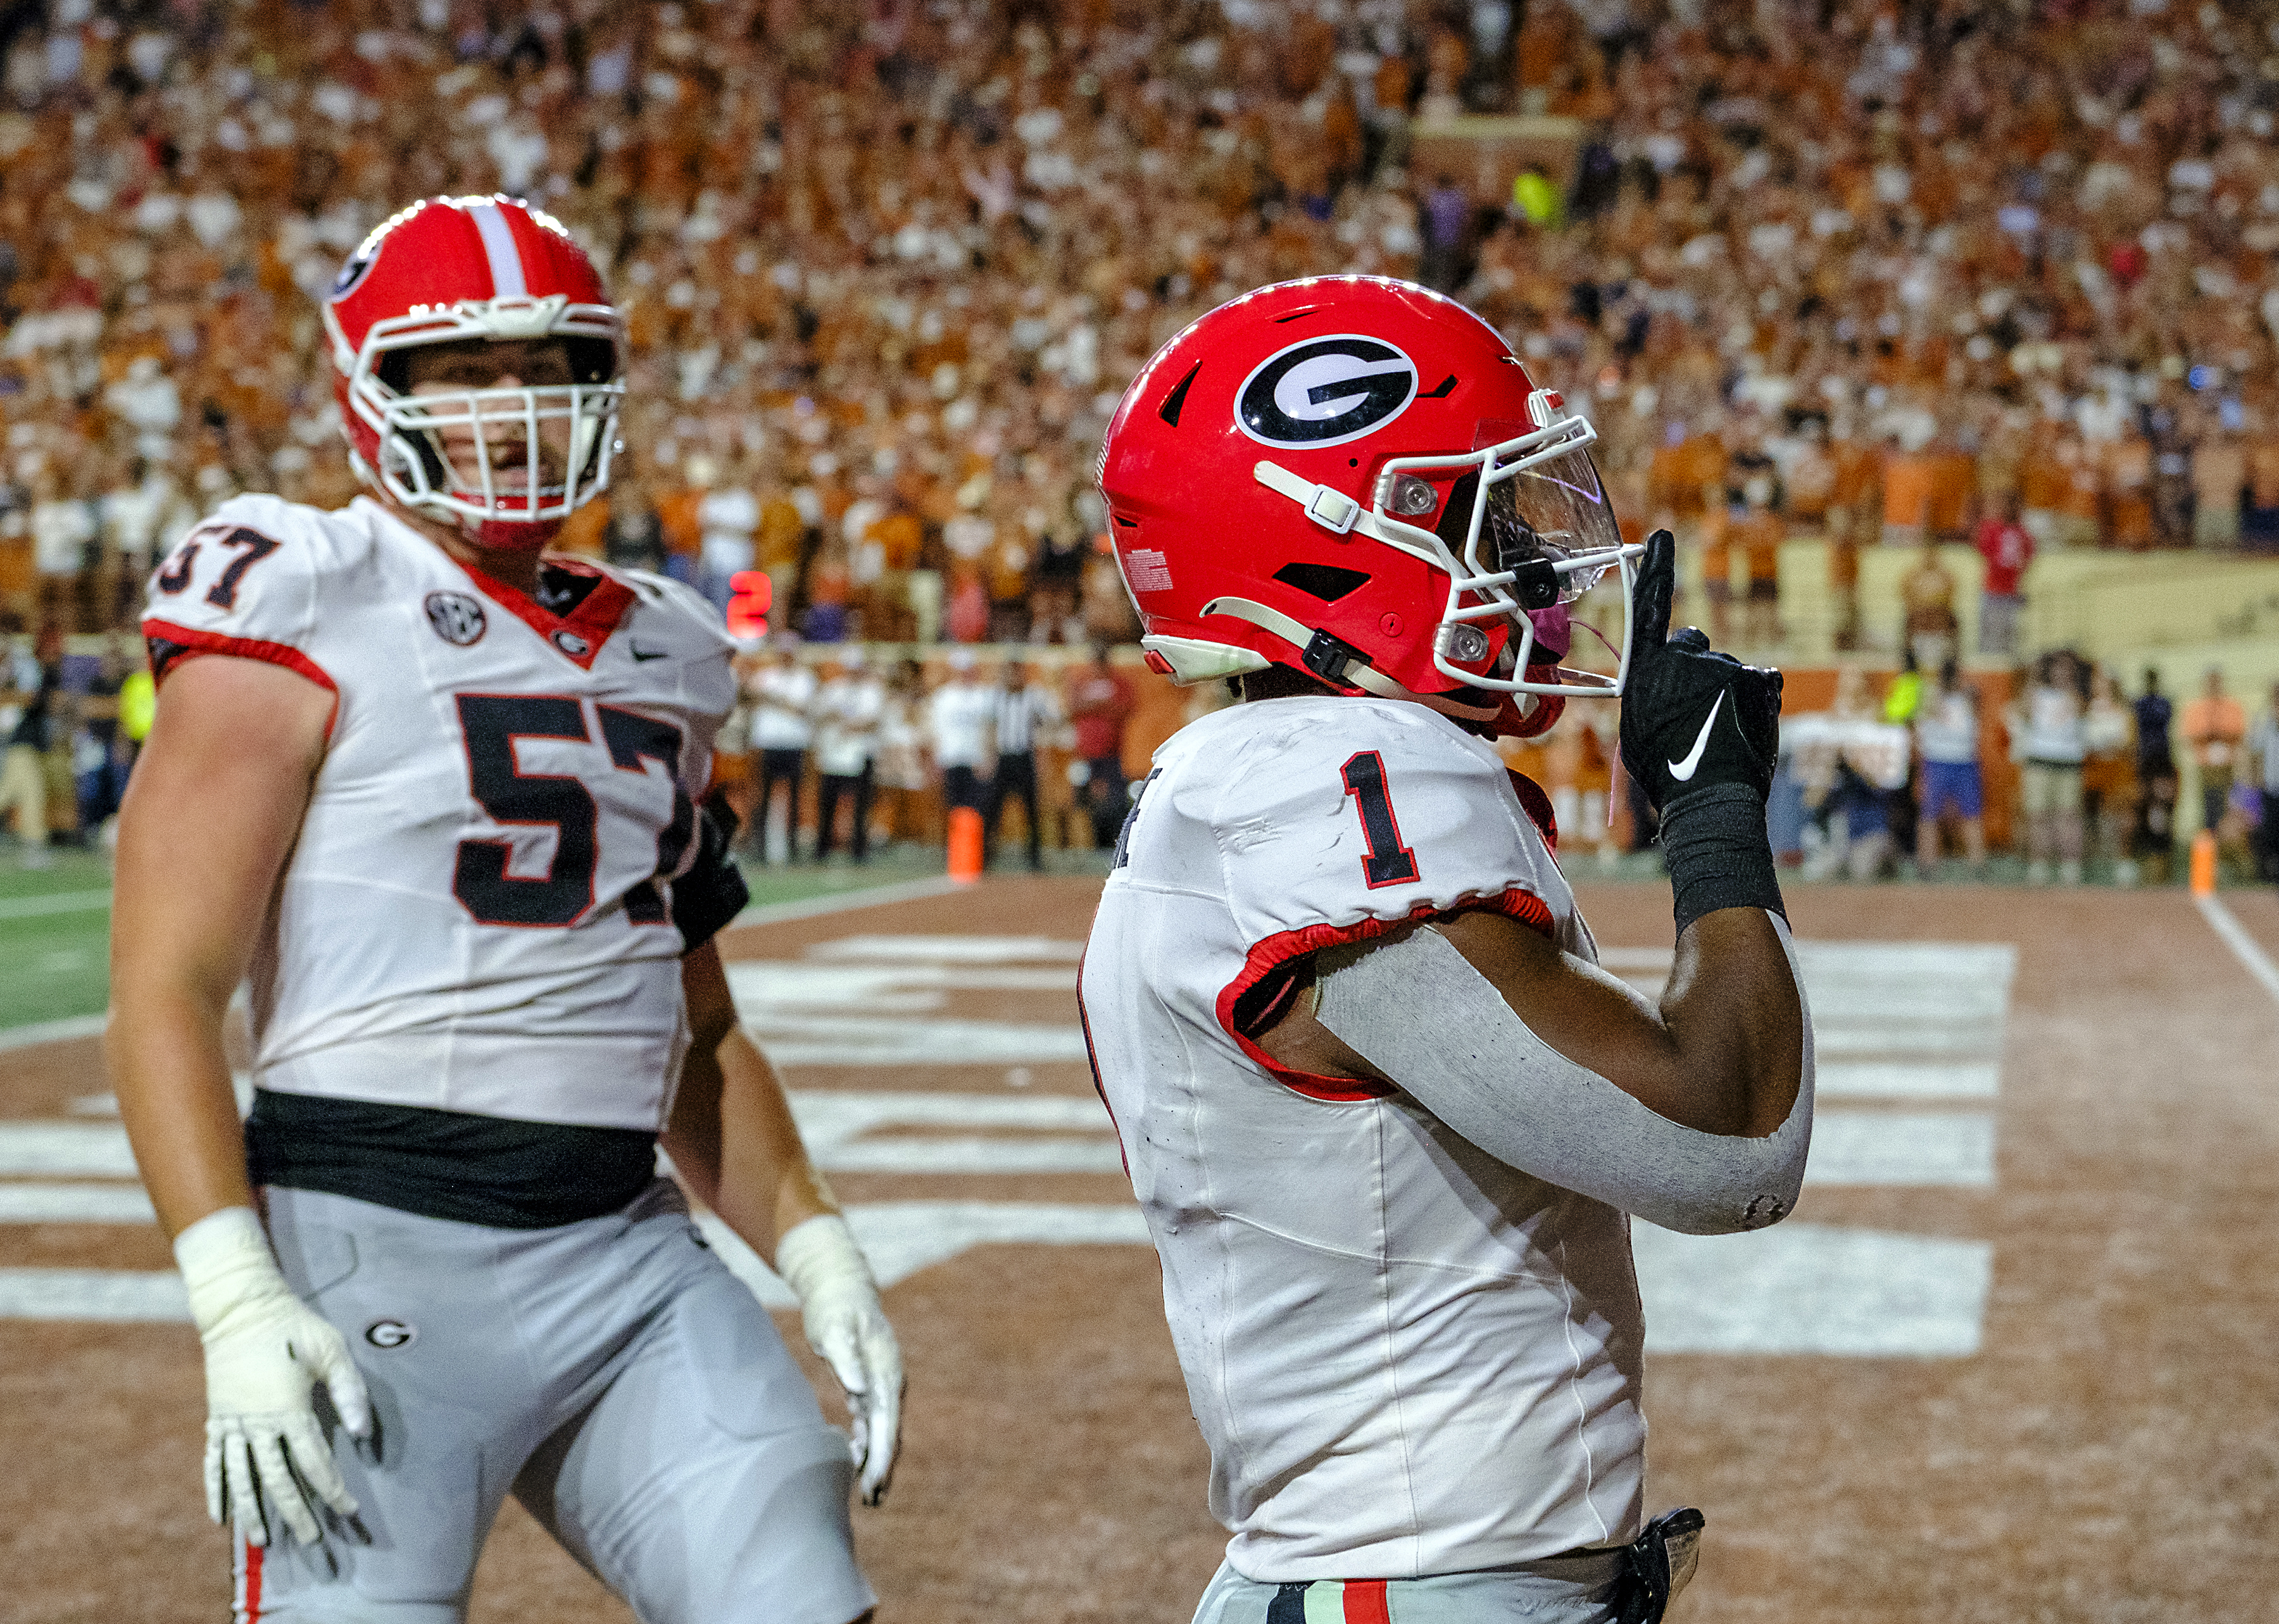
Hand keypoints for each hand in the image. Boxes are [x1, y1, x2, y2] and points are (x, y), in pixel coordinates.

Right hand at [176, 1207, 370, 1546]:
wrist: (240, 1309)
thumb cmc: (294, 1326)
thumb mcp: (331, 1349)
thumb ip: (350, 1390)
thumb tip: (363, 1432)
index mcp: (289, 1408)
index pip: (315, 1460)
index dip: (332, 1489)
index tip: (347, 1510)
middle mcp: (258, 1422)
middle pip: (278, 1479)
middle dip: (295, 1513)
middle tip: (310, 1542)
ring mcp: (232, 1422)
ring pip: (243, 1478)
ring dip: (253, 1511)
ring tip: (262, 1542)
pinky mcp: (217, 1418)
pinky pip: (215, 1463)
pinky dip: (217, 1491)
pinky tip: (220, 1517)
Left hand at [774, 1215, 905, 1504]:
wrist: (839, 1286)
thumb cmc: (833, 1307)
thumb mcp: (834, 1328)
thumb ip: (846, 1357)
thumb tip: (860, 1390)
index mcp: (887, 1371)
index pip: (887, 1423)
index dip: (881, 1457)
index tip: (872, 1484)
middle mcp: (890, 1381)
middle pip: (890, 1433)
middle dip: (882, 1468)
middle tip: (871, 1501)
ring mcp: (882, 1384)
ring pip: (883, 1432)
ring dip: (877, 1462)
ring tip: (868, 1495)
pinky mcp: (870, 1386)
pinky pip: (873, 1423)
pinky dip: (866, 1444)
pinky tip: (854, 1461)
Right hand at [1619, 530, 1782, 812]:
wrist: (1708, 797)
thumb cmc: (1667, 773)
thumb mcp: (1640, 730)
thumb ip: (1652, 692)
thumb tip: (1667, 685)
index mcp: (1646, 669)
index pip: (1650, 606)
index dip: (1656, 568)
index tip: (1661, 536)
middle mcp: (1683, 657)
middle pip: (1693, 645)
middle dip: (1696, 667)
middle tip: (1696, 710)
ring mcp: (1723, 666)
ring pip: (1727, 670)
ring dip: (1727, 693)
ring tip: (1721, 734)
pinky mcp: (1757, 679)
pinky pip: (1759, 681)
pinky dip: (1755, 699)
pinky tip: (1746, 729)